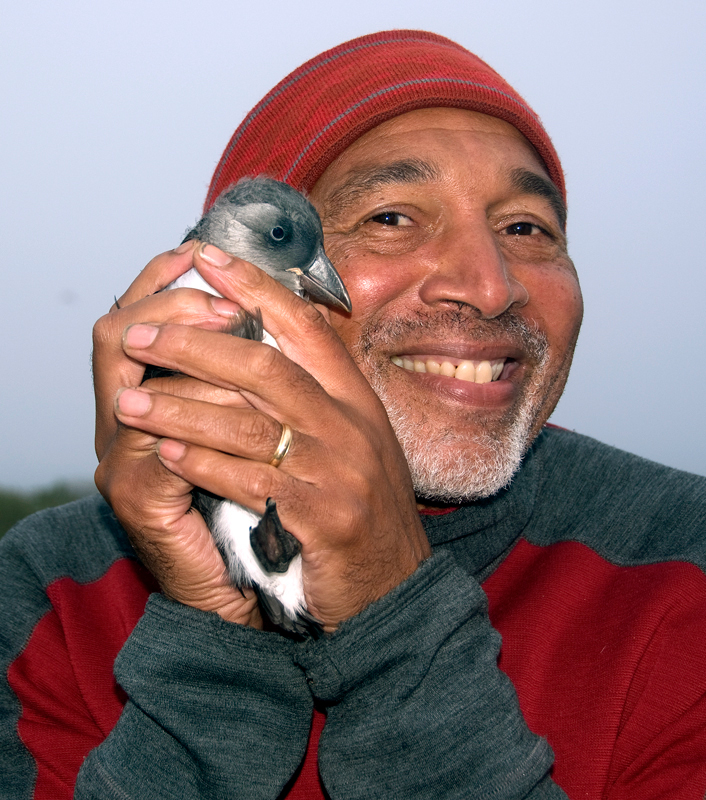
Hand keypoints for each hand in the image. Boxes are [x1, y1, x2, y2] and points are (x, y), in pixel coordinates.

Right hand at [93, 242, 262, 626]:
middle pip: (116, 336)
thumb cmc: (264, 492)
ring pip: (138, 385)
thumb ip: (248, 371)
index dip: (161, 280)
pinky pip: (162, 447)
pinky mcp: (137, 501)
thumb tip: (269, 306)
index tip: (204, 253)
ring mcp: (122, 461)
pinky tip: (241, 408)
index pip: (134, 317)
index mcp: (151, 394)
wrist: (265, 578)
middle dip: (173, 308)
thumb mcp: (257, 419)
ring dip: (195, 360)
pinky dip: (202, 420)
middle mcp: (123, 421)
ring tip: (239, 343)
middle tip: (226, 303)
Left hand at [104, 244, 430, 631]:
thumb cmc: (365, 509)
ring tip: (128, 401)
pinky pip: (248, 481)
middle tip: (140, 334)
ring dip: (179, 408)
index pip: (304, 326)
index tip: (208, 257)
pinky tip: (164, 453)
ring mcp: (337, 470)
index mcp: (356, 398)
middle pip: (263, 366)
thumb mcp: (353, 440)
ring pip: (246, 423)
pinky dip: (202, 464)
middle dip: (194, 344)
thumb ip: (315, 396)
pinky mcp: (321, 517)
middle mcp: (349, 425)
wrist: (397, 587)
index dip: (255, 286)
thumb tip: (261, 346)